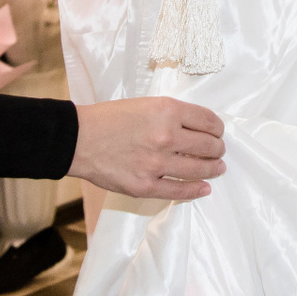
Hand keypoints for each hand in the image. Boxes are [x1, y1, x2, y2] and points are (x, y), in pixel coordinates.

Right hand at [69, 97, 224, 200]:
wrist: (78, 139)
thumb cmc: (109, 118)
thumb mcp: (145, 104)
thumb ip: (172, 115)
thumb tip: (199, 129)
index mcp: (167, 110)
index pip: (208, 121)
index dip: (218, 128)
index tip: (218, 132)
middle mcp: (165, 136)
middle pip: (208, 145)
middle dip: (217, 148)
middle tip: (218, 151)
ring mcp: (156, 163)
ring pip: (199, 169)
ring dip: (213, 168)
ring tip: (217, 168)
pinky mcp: (145, 185)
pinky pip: (179, 190)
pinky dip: (196, 190)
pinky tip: (204, 187)